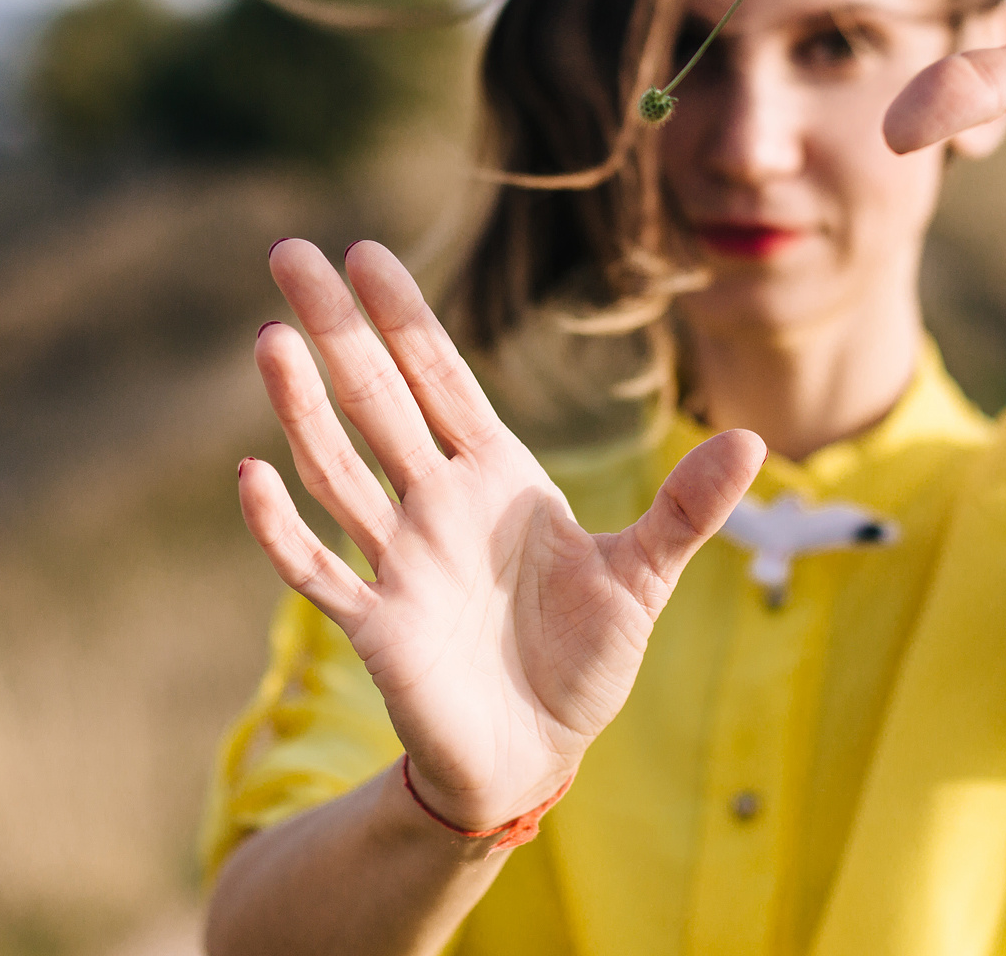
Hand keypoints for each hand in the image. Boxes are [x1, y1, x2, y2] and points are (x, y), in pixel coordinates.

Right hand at [237, 240, 764, 831]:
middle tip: (290, 252)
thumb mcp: (644, 577)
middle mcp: (435, 504)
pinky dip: (282, 527)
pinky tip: (250, 477)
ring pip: (339, 468)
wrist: (539, 753)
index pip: (441, 378)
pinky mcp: (378, 626)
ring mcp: (400, 561)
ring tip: (272, 340)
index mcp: (495, 476)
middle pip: (377, 399)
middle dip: (337, 328)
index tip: (365, 252)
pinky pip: (319, 569)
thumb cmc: (584, 658)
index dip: (404, 318)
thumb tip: (754, 440)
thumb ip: (686, 508)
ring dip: (303, 408)